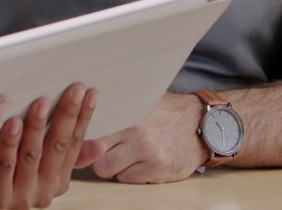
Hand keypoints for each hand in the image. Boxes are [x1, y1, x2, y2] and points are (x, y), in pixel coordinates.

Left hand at [0, 83, 103, 209]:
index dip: (83, 117)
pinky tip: (11, 123)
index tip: (89, 93)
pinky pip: (5, 164)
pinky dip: (9, 142)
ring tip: (41, 103)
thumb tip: (101, 147)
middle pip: (58, 146)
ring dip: (37, 127)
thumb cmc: (6, 168)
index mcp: (58, 180)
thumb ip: (68, 154)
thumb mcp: (41, 161)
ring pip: (32, 154)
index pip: (75, 143)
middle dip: (67, 115)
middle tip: (73, 90)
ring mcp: (23, 196)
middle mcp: (45, 192)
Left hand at [90, 92, 207, 183]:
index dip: (84, 138)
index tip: (79, 140)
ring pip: (110, 171)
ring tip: (124, 154)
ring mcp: (148, 155)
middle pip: (97, 157)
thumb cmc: (168, 111)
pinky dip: (131, 173)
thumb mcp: (143, 100)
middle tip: (103, 149)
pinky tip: (140, 161)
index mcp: (130, 114)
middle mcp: (137, 135)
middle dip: (96, 155)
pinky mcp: (158, 171)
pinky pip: (129, 179)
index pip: (93, 131)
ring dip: (113, 165)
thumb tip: (84, 103)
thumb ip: (117, 106)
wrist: (201, 124)